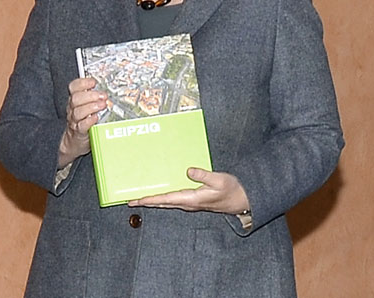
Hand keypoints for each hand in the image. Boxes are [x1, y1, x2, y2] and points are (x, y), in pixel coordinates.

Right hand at [57, 77, 107, 167]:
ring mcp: (75, 120)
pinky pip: (82, 125)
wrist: (74, 142)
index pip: (74, 87)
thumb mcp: (86, 107)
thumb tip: (110, 89)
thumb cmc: (83, 122)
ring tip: (102, 105)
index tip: (93, 82)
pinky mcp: (79, 132)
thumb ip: (94, 98)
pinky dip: (89, 121)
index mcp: (75, 100)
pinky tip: (96, 118)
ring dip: (91, 107)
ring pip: (78, 111)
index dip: (83, 83)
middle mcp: (73, 109)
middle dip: (91, 95)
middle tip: (103, 96)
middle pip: (76, 98)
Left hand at [128, 167, 249, 214]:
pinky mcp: (193, 200)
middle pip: (162, 203)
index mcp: (191, 199)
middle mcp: (188, 203)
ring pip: (167, 202)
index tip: (136, 201)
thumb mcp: (219, 180)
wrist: (242, 200)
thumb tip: (188, 170)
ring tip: (140, 197)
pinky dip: (163, 197)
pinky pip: (173, 200)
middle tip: (131, 201)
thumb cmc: (231, 190)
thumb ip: (203, 175)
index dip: (150, 199)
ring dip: (154, 200)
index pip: (165, 199)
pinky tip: (159, 194)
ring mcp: (190, 203)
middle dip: (146, 201)